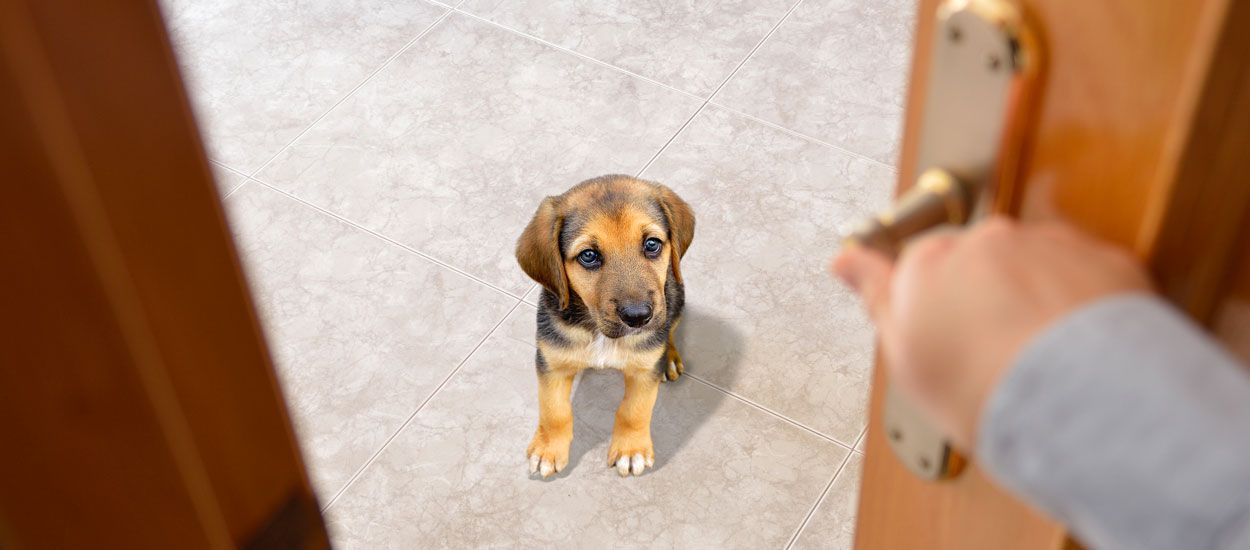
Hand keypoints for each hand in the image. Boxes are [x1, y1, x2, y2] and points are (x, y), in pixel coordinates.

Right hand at [833, 217, 1151, 449]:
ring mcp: (1044, 244)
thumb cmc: (985, 387)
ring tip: (1041, 355)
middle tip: (994, 351)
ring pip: (1033, 264)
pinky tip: (1076, 345)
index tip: (945, 329)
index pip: (919, 267)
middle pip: (979, 262)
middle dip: (987, 296)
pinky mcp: (1100, 256)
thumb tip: (843, 259)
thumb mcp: (905, 354)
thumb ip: (875, 295)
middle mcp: (984, 241)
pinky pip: (1085, 272)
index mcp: (927, 262)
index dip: (932, 304)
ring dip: (1035, 297)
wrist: (1076, 399)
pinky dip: (1082, 301)